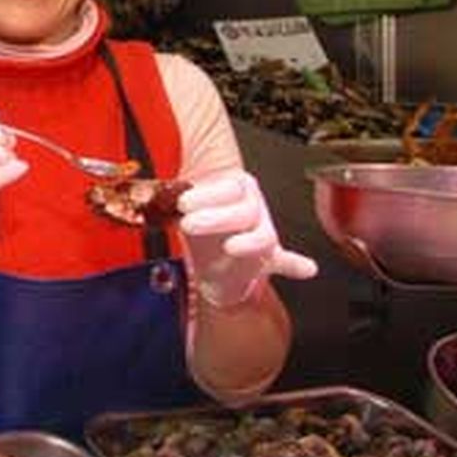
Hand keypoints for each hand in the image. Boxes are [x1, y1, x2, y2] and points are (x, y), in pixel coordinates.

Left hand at [178, 169, 317, 306]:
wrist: (209, 262)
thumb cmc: (198, 226)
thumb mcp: (184, 210)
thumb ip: (172, 200)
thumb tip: (149, 196)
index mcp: (236, 188)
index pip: (228, 188)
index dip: (206, 195)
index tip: (182, 204)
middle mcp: (253, 207)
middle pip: (245, 208)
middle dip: (216, 216)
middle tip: (188, 223)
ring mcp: (263, 232)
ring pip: (262, 233)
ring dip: (247, 241)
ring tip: (230, 247)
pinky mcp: (268, 258)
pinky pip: (286, 261)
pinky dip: (296, 265)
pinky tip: (307, 269)